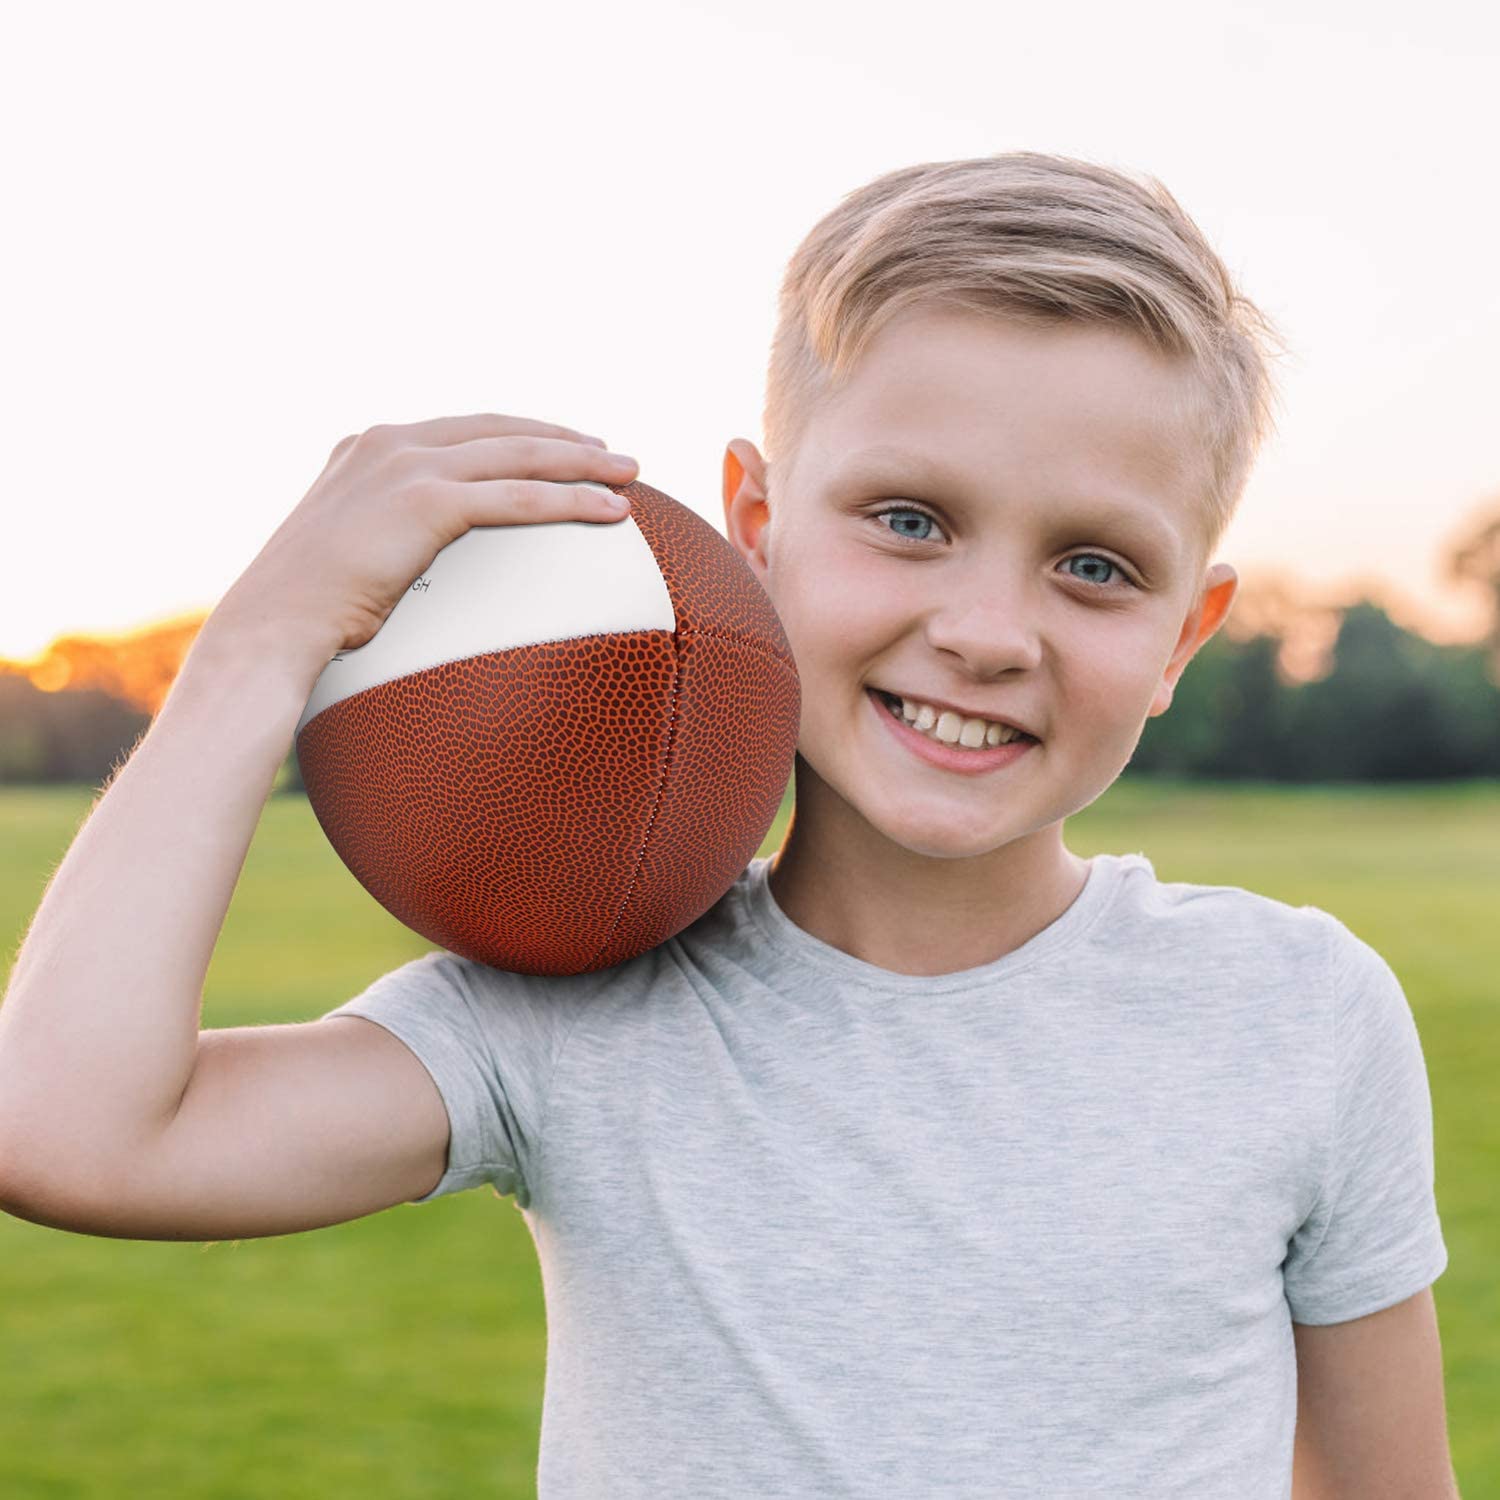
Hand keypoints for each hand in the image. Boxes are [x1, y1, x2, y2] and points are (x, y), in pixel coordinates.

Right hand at [214, 412, 639, 667]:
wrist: (272, 624)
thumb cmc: (305, 610)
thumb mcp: (344, 554)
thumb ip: (380, 536)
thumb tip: (405, 565)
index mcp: (368, 446)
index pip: (463, 427)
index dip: (520, 432)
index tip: (563, 441)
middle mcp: (389, 443)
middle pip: (500, 430)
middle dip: (563, 438)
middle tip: (612, 453)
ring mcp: (407, 466)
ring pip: (519, 455)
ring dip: (583, 463)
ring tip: (629, 475)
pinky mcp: (426, 502)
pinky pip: (519, 499)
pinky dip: (571, 502)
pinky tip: (612, 512)